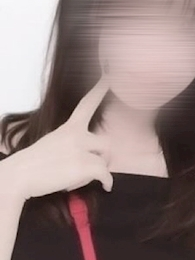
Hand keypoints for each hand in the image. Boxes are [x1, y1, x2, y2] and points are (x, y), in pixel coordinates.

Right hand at [2, 78, 112, 199]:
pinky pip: (106, 175)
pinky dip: (107, 183)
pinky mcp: (85, 165)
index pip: (87, 103)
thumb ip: (73, 144)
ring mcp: (81, 149)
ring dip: (97, 172)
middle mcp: (77, 134)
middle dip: (102, 158)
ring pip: (105, 162)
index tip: (110, 73)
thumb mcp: (53, 144)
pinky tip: (105, 187)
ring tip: (77, 177)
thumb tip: (92, 157)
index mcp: (69, 127)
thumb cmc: (34, 164)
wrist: (17, 176)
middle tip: (87, 168)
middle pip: (107, 144)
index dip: (100, 88)